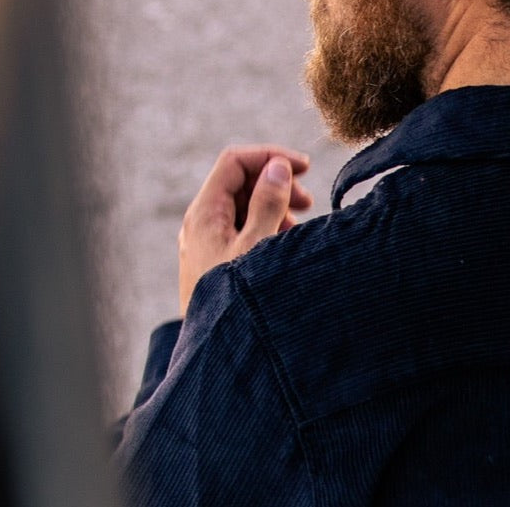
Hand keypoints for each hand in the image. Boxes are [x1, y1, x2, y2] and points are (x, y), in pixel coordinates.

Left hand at [178, 144, 312, 315]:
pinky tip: (286, 241)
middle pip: (240, 181)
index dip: (270, 156)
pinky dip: (267, 225)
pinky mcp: (216, 260)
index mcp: (205, 213)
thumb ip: (269, 202)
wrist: (216, 354)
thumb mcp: (258, 246)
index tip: (304, 168)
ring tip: (299, 224)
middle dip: (276, 181)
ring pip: (243, 205)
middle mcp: (201, 223)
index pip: (235, 161)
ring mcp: (207, 242)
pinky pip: (242, 228)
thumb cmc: (237, 298)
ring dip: (275, 204)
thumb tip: (276, 166)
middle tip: (308, 201)